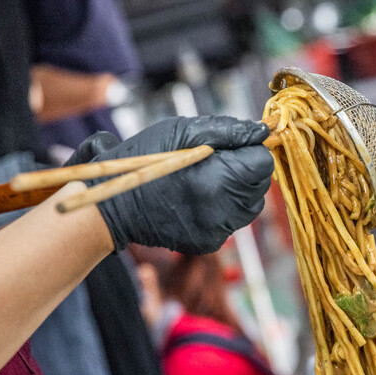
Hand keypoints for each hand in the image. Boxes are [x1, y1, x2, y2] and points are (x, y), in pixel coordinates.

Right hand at [68, 116, 272, 252]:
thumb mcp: (181, 131)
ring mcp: (217, 230)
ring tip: (207, 180)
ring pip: (248, 207)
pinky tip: (197, 199)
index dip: (250, 150)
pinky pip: (230, 223)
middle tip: (216, 162)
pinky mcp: (209, 243)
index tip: (232, 147)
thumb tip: (261, 132)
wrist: (113, 206)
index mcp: (219, 179)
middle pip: (260, 187)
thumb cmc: (144, 160)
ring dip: (236, 191)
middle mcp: (223, 210)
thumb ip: (226, 130)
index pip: (263, 163)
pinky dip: (222, 209)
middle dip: (245, 171)